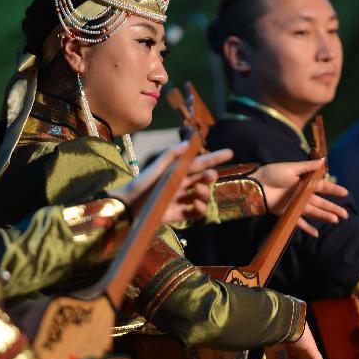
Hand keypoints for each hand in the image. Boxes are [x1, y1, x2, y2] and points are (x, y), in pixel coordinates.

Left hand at [110, 143, 232, 223]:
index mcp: (176, 171)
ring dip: (204, 192)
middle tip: (208, 176)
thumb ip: (171, 155)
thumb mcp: (156, 167)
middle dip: (209, 176)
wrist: (128, 207)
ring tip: (197, 192)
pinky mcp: (177, 215)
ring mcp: (179, 200)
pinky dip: (200, 209)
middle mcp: (180, 184)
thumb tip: (189, 143)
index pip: (199, 162)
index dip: (214, 158)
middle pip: (202, 178)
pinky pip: (195, 213)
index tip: (230, 152)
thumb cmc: (140, 185)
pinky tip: (196, 205)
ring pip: (201, 195)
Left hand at [251, 159, 349, 236]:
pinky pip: (299, 222)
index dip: (333, 190)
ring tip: (336, 220)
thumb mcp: (292, 168)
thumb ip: (308, 167)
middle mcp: (301, 194)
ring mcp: (295, 204)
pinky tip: (315, 234)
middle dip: (332, 207)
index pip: (322, 186)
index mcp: (304, 182)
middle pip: (320, 202)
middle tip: (345, 214)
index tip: (345, 193)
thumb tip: (323, 160)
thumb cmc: (273, 173)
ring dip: (324, 216)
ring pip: (313, 211)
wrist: (256, 184)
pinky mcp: (287, 213)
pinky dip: (306, 228)